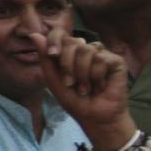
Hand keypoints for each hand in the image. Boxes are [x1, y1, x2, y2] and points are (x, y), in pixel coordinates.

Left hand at [36, 21, 131, 141]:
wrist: (95, 116)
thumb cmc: (74, 100)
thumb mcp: (54, 80)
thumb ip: (45, 58)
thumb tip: (34, 34)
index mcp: (69, 52)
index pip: (60, 33)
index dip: (55, 40)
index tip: (52, 55)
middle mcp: (86, 50)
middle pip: (72, 41)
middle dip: (67, 65)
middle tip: (70, 83)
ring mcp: (102, 54)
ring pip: (86, 50)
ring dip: (82, 73)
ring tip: (85, 88)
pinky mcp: (116, 61)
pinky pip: (101, 59)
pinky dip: (96, 76)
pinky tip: (99, 86)